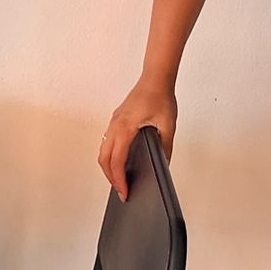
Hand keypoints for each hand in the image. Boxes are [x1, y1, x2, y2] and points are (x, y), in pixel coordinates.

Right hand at [98, 79, 177, 201]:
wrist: (156, 78)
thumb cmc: (160, 96)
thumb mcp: (168, 126)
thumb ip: (165, 147)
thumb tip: (163, 163)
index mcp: (126, 128)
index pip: (117, 161)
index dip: (119, 180)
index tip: (124, 191)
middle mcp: (116, 125)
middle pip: (104, 159)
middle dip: (110, 177)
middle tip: (121, 190)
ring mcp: (115, 121)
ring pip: (103, 150)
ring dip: (108, 166)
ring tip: (119, 179)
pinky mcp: (117, 118)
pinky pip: (107, 140)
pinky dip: (110, 155)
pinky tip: (120, 160)